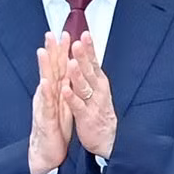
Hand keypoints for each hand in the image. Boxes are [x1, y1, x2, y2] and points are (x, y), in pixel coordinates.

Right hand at [28, 33, 72, 173]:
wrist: (46, 151)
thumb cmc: (55, 127)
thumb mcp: (63, 104)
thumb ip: (64, 88)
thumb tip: (69, 72)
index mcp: (55, 91)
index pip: (59, 67)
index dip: (62, 50)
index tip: (65, 33)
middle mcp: (48, 96)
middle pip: (50, 70)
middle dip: (51, 51)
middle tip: (51, 33)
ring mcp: (45, 106)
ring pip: (45, 84)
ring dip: (44, 67)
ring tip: (43, 51)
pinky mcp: (46, 119)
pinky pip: (47, 105)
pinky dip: (46, 93)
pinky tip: (46, 83)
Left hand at [65, 34, 117, 159]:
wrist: (107, 139)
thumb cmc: (99, 112)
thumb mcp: (98, 89)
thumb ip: (91, 73)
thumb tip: (86, 55)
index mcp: (99, 83)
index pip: (94, 62)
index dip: (90, 49)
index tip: (85, 34)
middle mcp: (98, 90)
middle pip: (89, 71)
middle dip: (83, 57)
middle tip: (78, 43)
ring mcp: (93, 103)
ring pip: (84, 86)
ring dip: (77, 74)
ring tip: (70, 63)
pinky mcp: (86, 117)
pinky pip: (78, 105)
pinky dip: (71, 97)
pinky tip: (65, 89)